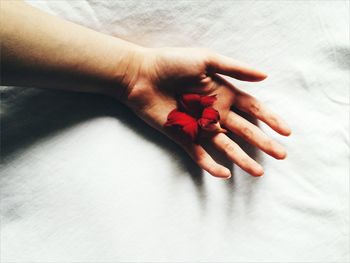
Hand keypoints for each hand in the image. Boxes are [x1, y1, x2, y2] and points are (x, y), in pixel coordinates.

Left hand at [120, 47, 291, 177]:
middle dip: (263, 142)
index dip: (270, 119)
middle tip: (282, 155)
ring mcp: (200, 126)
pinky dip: (211, 165)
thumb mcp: (207, 60)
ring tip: (259, 172)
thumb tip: (265, 76)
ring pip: (226, 146)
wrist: (140, 76)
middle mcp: (215, 111)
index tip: (286, 131)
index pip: (253, 108)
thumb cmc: (171, 63)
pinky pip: (199, 154)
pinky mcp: (183, 136)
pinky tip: (224, 174)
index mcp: (223, 93)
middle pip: (245, 130)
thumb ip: (235, 70)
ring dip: (242, 159)